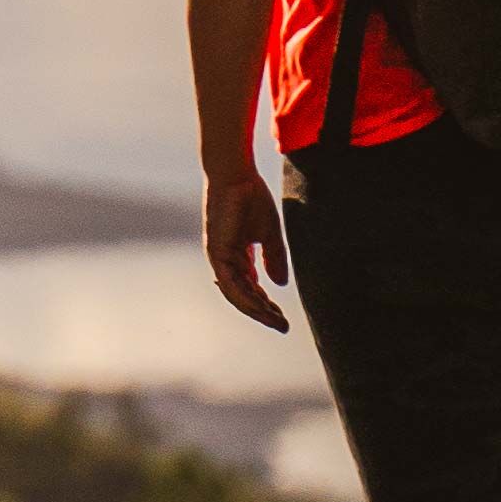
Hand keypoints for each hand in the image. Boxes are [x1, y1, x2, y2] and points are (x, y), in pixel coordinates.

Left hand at [200, 165, 292, 336]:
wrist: (237, 175)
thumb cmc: (252, 198)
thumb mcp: (270, 234)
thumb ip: (274, 258)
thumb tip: (279, 284)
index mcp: (237, 256)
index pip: (251, 288)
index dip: (266, 304)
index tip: (284, 319)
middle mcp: (226, 260)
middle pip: (243, 295)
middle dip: (263, 312)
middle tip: (282, 326)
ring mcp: (219, 257)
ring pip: (236, 294)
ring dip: (256, 310)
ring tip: (276, 321)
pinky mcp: (217, 252)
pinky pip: (230, 283)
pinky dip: (245, 297)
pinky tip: (260, 308)